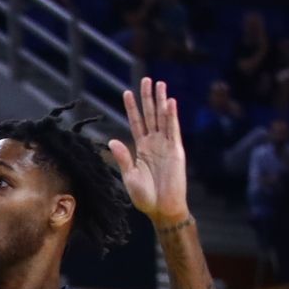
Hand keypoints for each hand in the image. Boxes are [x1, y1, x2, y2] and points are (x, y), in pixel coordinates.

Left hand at [108, 77, 189, 222]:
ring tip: (159, 83)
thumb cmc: (145, 197)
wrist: (163, 209)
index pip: (136, 123)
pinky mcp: (176, 151)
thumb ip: (123, 158)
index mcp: (141, 149)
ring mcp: (166, 146)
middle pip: (150, 115)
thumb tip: (112, 140)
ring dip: (161, 101)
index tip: (126, 93)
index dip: (132, 108)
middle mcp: (154, 144)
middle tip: (146, 79)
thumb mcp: (129, 176)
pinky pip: (173, 130)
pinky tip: (170, 102)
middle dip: (148, 98)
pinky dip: (172, 116)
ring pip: (163, 118)